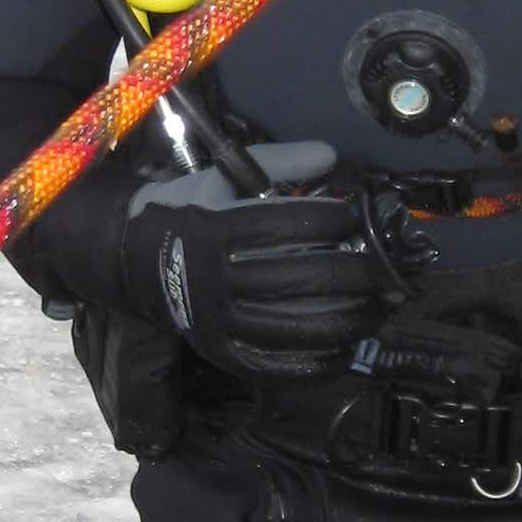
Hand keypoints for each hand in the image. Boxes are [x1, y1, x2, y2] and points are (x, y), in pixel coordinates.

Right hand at [122, 141, 388, 381]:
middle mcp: (216, 278)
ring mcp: (217, 321)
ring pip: (295, 327)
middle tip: (388, 270)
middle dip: (357, 274)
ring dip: (348, 321)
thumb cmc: (188, 211)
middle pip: (302, 278)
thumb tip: (331, 154)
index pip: (288, 224)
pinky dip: (314, 365)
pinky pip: (273, 366)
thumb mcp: (221, 178)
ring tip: (379, 311)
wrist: (133, 259)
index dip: (334, 221)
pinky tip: (344, 353)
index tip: (359, 217)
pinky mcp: (219, 352)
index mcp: (215, 228)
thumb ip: (277, 163)